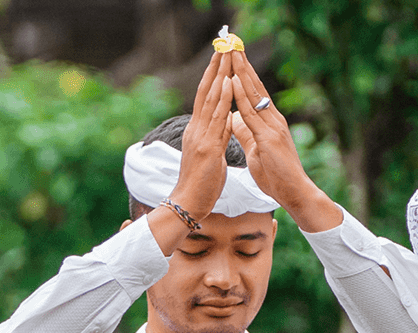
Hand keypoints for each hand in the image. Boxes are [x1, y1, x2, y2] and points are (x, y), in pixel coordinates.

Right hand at [172, 50, 234, 217]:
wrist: (188, 204)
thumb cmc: (201, 184)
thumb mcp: (210, 154)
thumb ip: (216, 136)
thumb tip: (226, 121)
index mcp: (198, 130)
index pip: (206, 96)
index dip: (213, 75)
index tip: (220, 55)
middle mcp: (196, 128)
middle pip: (206, 90)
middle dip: (215, 66)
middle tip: (223, 43)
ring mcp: (200, 136)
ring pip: (211, 99)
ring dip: (219, 74)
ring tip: (226, 54)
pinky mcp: (207, 147)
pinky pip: (217, 118)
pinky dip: (222, 98)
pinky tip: (229, 83)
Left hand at [222, 51, 341, 231]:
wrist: (295, 193)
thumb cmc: (277, 176)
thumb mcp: (256, 151)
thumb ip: (247, 134)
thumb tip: (235, 120)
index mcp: (269, 122)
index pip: (254, 93)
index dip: (244, 74)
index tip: (234, 56)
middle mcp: (273, 119)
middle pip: (255, 86)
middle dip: (243, 64)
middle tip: (233, 43)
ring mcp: (273, 126)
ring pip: (253, 93)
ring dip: (241, 72)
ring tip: (232, 52)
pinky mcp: (270, 136)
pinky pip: (252, 112)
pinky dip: (242, 95)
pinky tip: (233, 80)